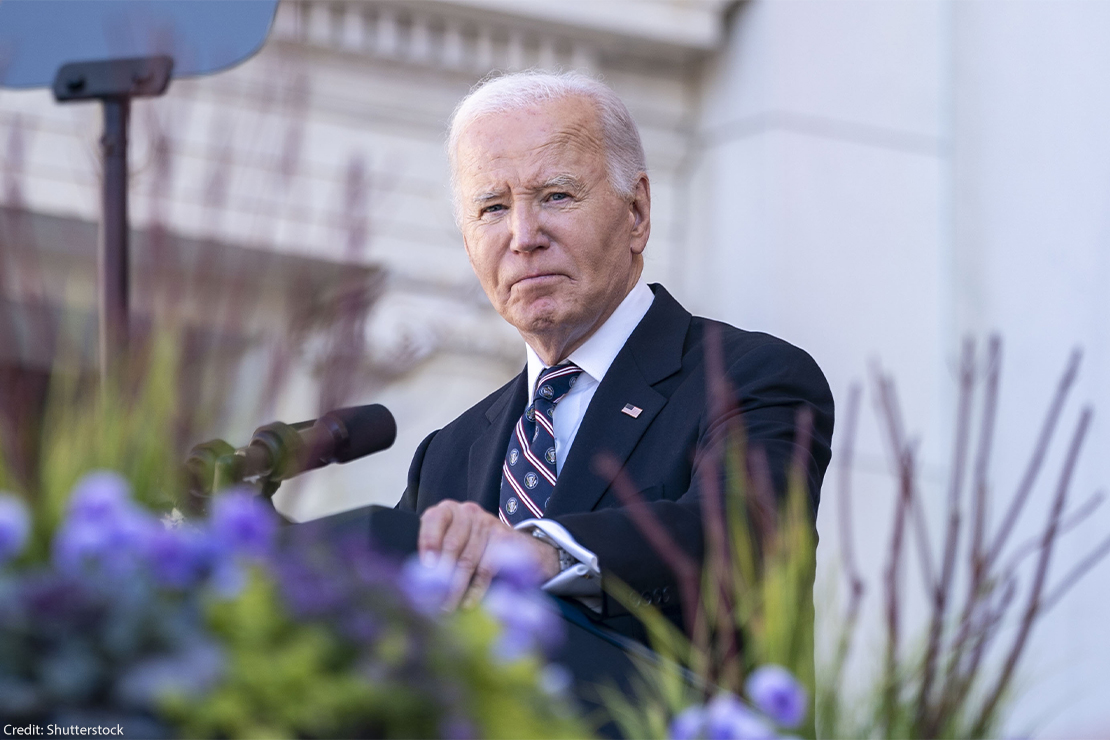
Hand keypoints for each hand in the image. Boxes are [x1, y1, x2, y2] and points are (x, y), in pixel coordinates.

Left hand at [417, 500, 560, 609]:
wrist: (511, 544)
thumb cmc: (468, 545)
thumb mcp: (448, 542)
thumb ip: (434, 554)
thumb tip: (419, 580)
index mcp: (446, 510)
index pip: (434, 520)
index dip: (429, 542)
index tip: (426, 567)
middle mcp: (466, 512)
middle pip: (452, 544)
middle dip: (441, 576)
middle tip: (432, 601)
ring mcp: (487, 523)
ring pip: (468, 560)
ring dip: (456, 588)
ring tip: (446, 607)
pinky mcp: (503, 538)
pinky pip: (486, 568)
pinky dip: (475, 589)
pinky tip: (467, 603)